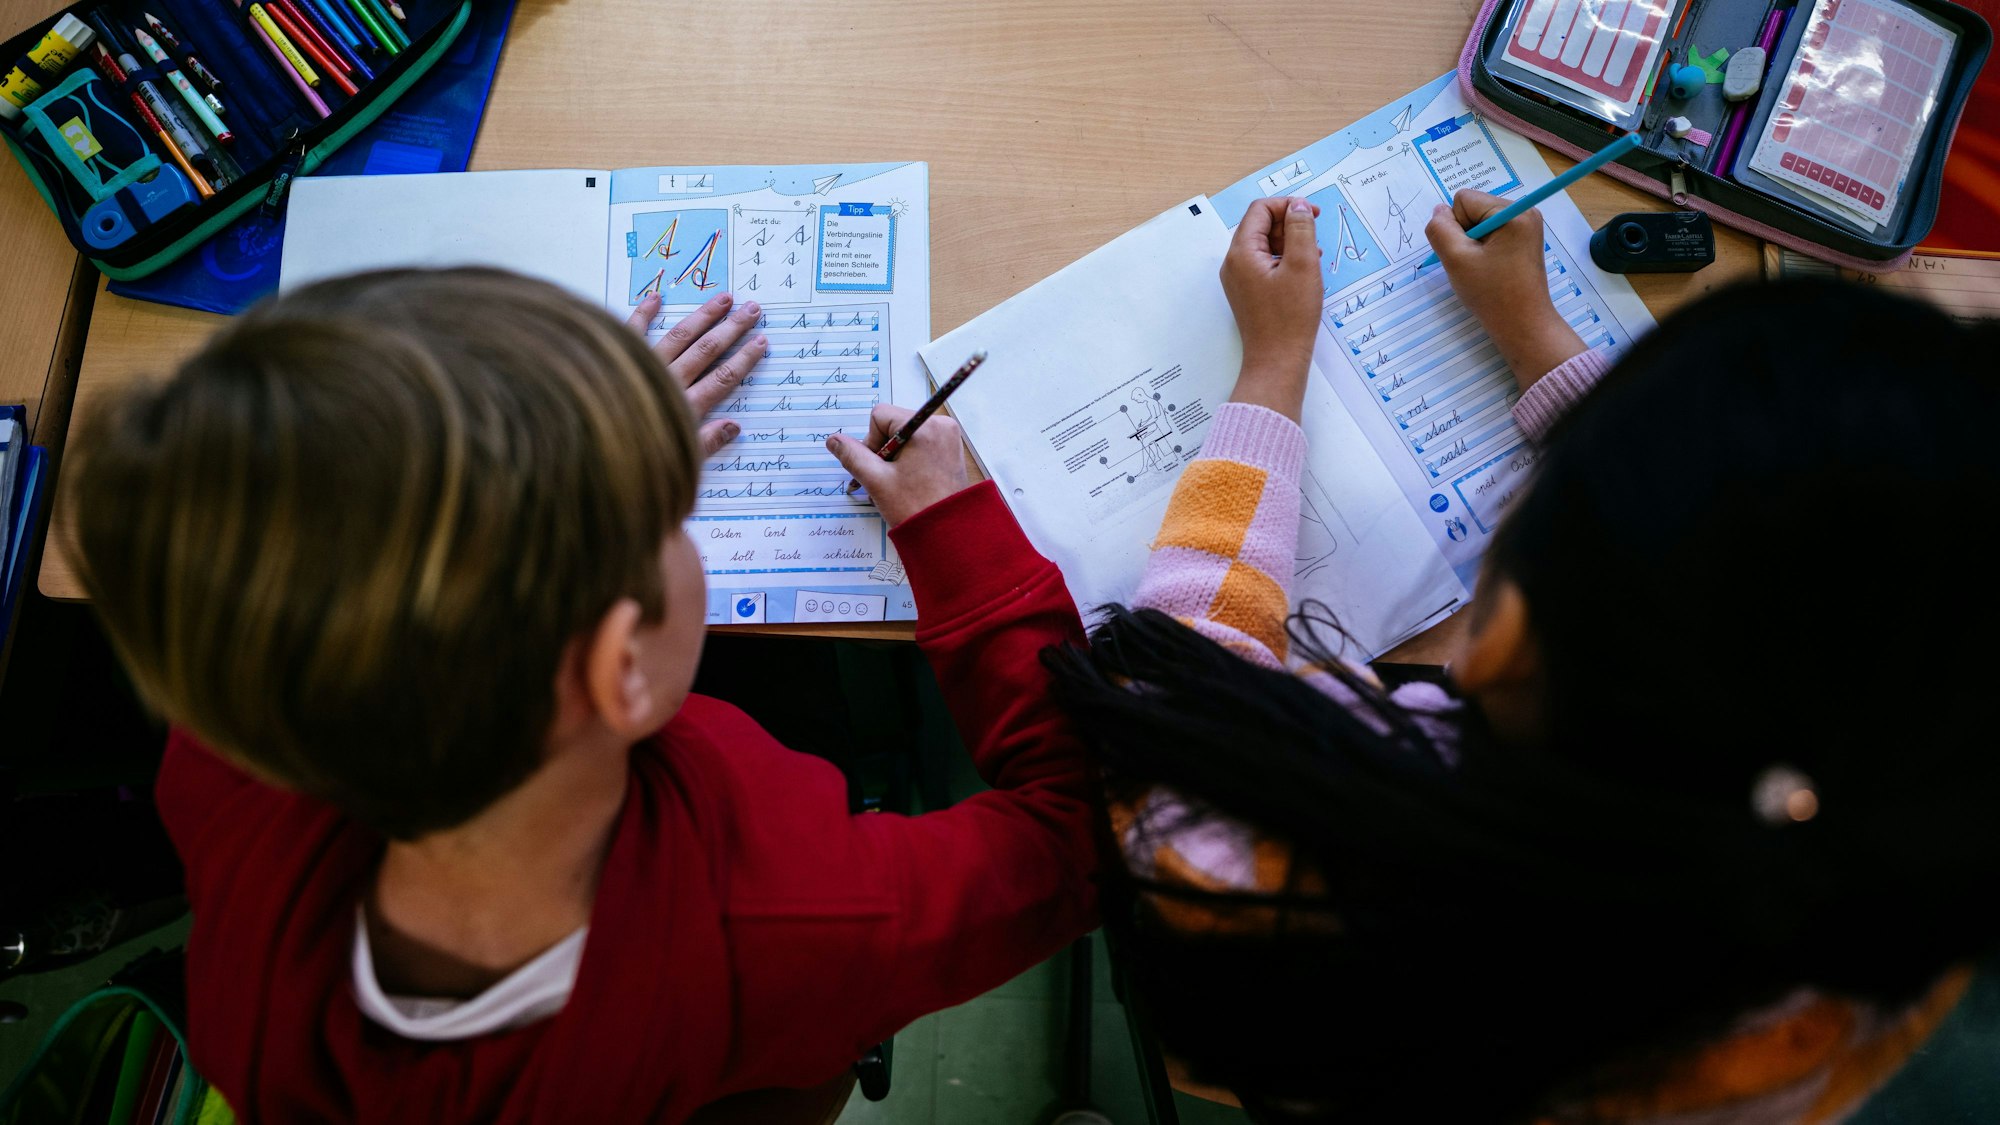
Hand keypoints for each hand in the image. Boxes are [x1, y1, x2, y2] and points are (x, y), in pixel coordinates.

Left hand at [626, 291, 770, 453]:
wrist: (585, 445)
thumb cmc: (629, 463)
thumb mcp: (677, 463)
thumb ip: (705, 444)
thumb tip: (733, 426)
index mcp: (684, 408)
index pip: (722, 379)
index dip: (744, 360)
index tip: (761, 342)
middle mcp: (667, 382)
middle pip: (706, 352)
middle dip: (732, 330)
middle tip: (752, 310)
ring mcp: (642, 367)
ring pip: (679, 337)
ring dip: (703, 316)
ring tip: (723, 298)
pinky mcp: (615, 359)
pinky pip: (632, 332)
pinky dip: (643, 314)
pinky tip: (656, 298)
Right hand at [825, 405, 970, 527]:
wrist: (947, 533)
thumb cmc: (915, 507)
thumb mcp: (876, 480)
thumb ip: (852, 456)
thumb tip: (834, 440)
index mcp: (924, 426)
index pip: (880, 416)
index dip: (871, 441)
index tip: (878, 467)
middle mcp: (940, 424)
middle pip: (893, 425)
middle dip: (883, 450)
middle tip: (887, 478)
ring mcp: (948, 437)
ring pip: (904, 436)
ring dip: (894, 457)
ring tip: (898, 483)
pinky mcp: (950, 450)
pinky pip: (919, 445)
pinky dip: (908, 460)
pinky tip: (909, 482)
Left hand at [1219, 197, 1323, 420]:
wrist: (1277, 360)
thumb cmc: (1290, 317)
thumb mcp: (1303, 265)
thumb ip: (1300, 229)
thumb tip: (1297, 205)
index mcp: (1241, 253)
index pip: (1260, 210)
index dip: (1288, 206)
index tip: (1313, 214)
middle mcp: (1234, 263)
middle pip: (1260, 226)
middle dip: (1289, 225)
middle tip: (1314, 239)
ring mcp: (1239, 279)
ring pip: (1264, 245)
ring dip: (1290, 243)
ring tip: (1313, 257)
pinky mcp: (1248, 292)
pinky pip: (1265, 264)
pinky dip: (1284, 261)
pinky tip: (1304, 273)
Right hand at [1425, 190, 1586, 387]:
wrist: (1523, 325)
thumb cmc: (1492, 294)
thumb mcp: (1456, 259)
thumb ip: (1440, 230)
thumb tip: (1438, 211)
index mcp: (1513, 212)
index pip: (1464, 200)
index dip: (1455, 226)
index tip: (1468, 254)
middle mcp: (1524, 212)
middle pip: (1473, 208)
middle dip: (1465, 234)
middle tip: (1475, 264)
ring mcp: (1526, 226)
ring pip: (1479, 222)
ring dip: (1473, 244)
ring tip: (1483, 268)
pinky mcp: (1524, 240)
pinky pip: (1491, 233)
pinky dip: (1483, 250)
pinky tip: (1490, 269)